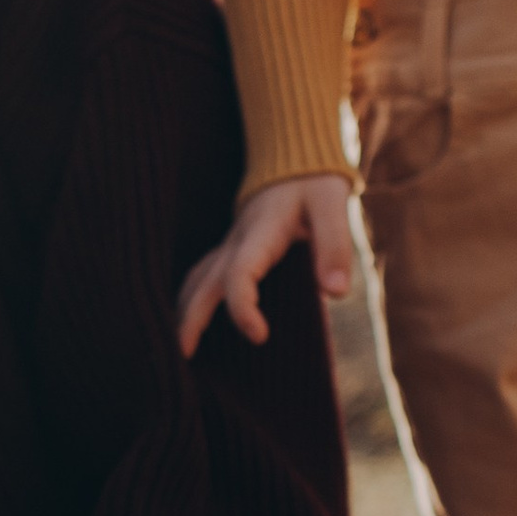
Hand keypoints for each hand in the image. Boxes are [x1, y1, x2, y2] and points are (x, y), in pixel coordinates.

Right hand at [178, 172, 356, 355]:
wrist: (293, 161)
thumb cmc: (314, 185)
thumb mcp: (332, 206)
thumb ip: (334, 247)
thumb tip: (335, 294)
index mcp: (259, 233)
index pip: (240, 273)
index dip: (243, 307)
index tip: (259, 336)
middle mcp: (236, 242)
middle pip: (204, 282)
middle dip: (192, 318)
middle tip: (184, 354)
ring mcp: (228, 246)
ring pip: (196, 279)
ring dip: (185, 311)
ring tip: (181, 348)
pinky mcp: (229, 250)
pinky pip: (203, 277)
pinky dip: (192, 300)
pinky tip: (192, 322)